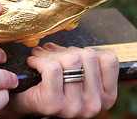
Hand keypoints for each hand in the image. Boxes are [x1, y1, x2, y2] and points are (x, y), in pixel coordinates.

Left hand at [2, 42, 118, 117]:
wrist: (26, 104)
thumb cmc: (55, 86)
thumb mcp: (82, 76)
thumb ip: (91, 62)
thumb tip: (86, 29)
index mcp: (107, 96)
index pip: (109, 59)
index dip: (88, 50)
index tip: (71, 53)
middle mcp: (94, 105)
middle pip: (88, 56)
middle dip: (66, 50)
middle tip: (51, 52)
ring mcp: (75, 107)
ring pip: (71, 60)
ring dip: (51, 53)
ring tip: (41, 55)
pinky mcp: (54, 104)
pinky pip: (52, 68)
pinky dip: (39, 60)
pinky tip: (33, 62)